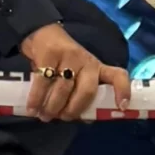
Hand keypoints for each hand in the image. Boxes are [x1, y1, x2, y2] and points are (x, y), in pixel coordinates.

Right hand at [17, 22, 131, 122]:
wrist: (41, 33)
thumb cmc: (63, 62)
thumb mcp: (77, 74)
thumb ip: (82, 93)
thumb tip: (86, 120)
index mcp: (98, 69)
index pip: (118, 76)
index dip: (122, 91)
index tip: (122, 107)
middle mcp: (88, 62)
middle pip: (87, 91)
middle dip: (73, 109)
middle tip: (62, 118)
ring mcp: (69, 57)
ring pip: (63, 89)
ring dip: (53, 107)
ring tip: (45, 116)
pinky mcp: (49, 55)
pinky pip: (43, 82)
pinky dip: (37, 99)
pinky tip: (32, 108)